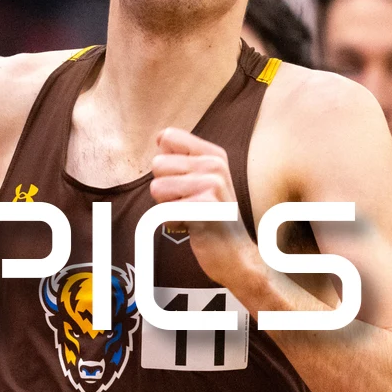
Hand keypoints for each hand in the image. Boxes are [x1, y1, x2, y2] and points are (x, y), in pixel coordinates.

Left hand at [149, 127, 261, 291]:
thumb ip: (181, 158)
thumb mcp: (203, 180)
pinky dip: (172, 223)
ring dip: (167, 207)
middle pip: (157, 164)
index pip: (167, 136)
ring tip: (190, 214)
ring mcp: (212, 186)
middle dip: (164, 188)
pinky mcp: (204, 208)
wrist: (235, 254)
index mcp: (214, 154)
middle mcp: (215, 165)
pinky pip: (163, 211)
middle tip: (188, 203)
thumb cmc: (212, 217)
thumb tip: (159, 138)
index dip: (164, 162)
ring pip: (157, 188)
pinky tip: (193, 226)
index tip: (183, 180)